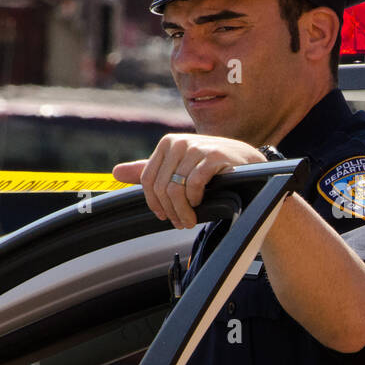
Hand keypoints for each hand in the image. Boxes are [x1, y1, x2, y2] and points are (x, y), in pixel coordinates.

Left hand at [113, 134, 264, 228]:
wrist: (248, 164)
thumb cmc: (212, 168)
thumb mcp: (178, 169)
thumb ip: (149, 171)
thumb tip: (115, 172)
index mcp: (167, 144)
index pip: (148, 180)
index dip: (154, 203)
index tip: (164, 216)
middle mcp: (179, 142)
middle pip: (161, 187)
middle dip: (170, 211)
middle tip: (181, 223)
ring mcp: (197, 147)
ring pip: (176, 189)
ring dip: (183, 211)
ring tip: (191, 219)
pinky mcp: (213, 156)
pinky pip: (194, 185)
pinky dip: (196, 200)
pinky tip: (202, 203)